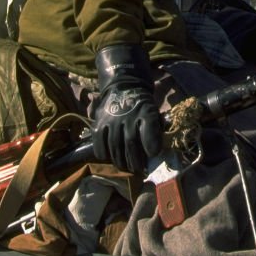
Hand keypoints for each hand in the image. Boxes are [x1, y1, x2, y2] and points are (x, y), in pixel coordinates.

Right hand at [91, 44, 161, 173]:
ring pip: (115, 146)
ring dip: (121, 161)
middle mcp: (128, 116)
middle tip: (139, 169)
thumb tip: (156, 151)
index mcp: (146, 112)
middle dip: (136, 161)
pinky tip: (109, 157)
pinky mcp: (99, 123)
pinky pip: (99, 143)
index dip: (151, 144)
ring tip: (126, 168)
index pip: (149, 129)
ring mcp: (112, 119)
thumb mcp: (155, 112)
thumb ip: (156, 128)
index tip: (153, 154)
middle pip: (131, 143)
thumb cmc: (142, 106)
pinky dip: (104, 154)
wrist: (124, 86)